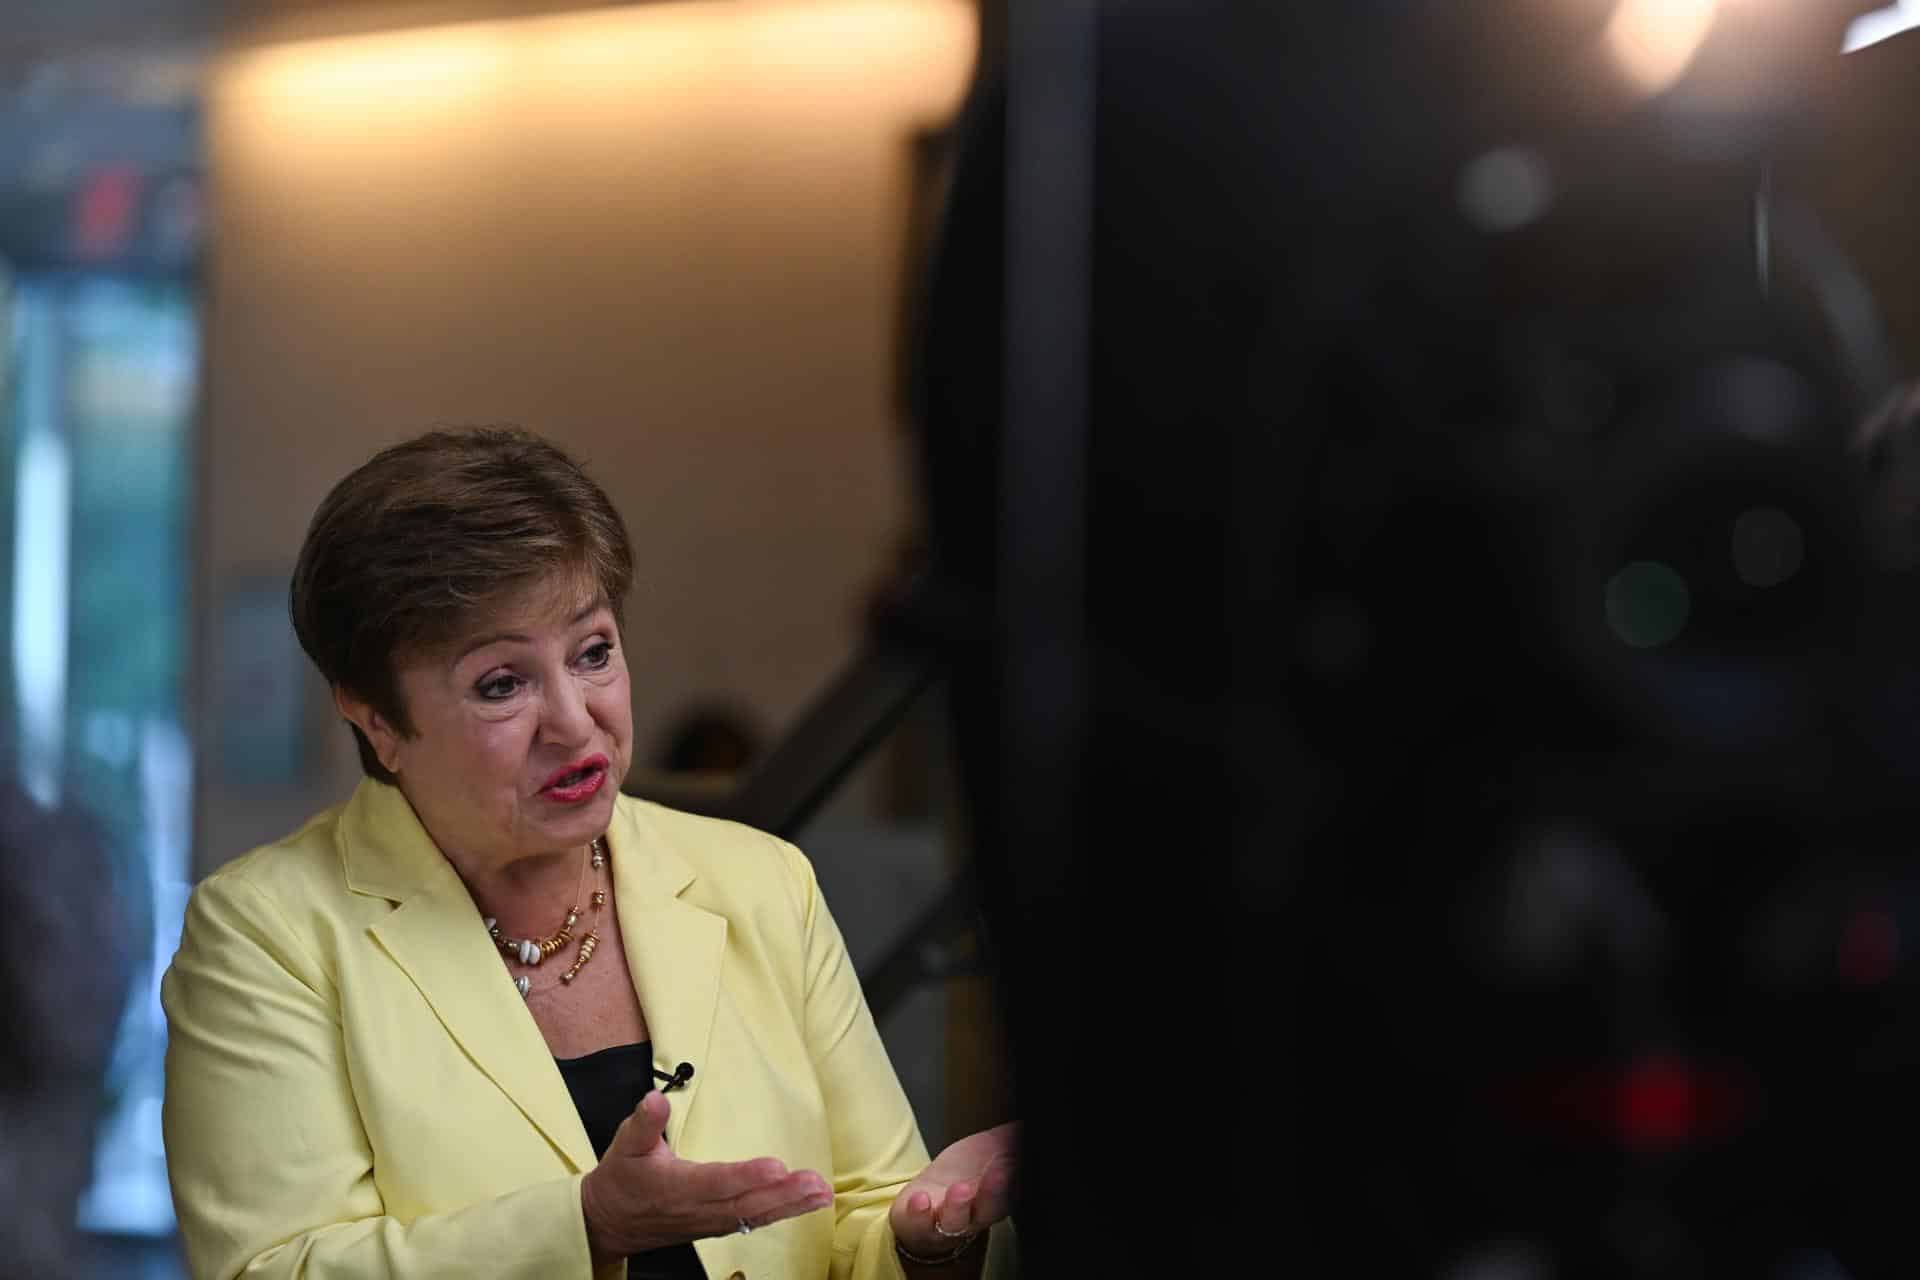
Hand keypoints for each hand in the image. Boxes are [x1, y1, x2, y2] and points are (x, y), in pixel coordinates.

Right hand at [580, 1090, 831, 1262]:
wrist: (607, 1222)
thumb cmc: (621, 1179)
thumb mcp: (625, 1145)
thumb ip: (644, 1122)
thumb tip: (655, 1098)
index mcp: (676, 1187)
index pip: (717, 1182)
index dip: (746, 1176)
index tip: (776, 1166)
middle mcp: (697, 1209)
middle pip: (745, 1204)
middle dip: (783, 1194)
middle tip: (815, 1183)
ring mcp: (709, 1222)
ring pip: (754, 1217)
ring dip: (790, 1206)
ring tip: (821, 1194)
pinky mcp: (716, 1227)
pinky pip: (753, 1222)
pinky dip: (781, 1213)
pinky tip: (805, 1205)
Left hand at [889, 1122, 1016, 1257]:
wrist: (922, 1204)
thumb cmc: (961, 1176)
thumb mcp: (989, 1151)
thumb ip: (1008, 1139)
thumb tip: (1021, 1128)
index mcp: (995, 1199)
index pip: (1009, 1193)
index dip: (1013, 1181)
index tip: (1015, 1163)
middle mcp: (974, 1216)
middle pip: (988, 1210)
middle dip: (994, 1193)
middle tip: (1001, 1174)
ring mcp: (944, 1222)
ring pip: (955, 1220)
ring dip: (958, 1205)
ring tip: (961, 1189)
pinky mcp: (917, 1224)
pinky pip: (918, 1223)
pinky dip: (919, 1212)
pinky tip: (921, 1199)